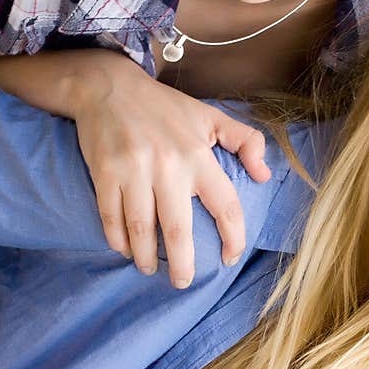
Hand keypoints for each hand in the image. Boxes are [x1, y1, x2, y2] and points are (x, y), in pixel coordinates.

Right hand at [71, 52, 270, 287]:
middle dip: (182, 265)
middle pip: (179, 230)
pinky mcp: (105, 174)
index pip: (225, 206)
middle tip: (183, 282)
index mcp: (198, 155)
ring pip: (141, 230)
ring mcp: (134, 171)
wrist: (109, 87)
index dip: (232, 238)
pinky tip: (124, 249)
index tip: (230, 258)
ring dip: (146, 257)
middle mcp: (168, 167)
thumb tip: (263, 175)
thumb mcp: (210, 116)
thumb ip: (246, 141)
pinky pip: (111, 217)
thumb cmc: (164, 107)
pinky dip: (118, 240)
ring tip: (150, 268)